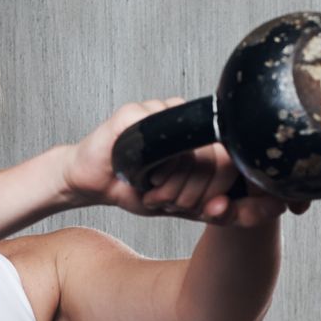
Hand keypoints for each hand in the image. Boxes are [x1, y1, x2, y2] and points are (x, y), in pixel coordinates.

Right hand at [63, 99, 243, 219]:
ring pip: (187, 151)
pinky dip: (149, 164)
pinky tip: (136, 170)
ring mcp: (160, 113)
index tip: (186, 204)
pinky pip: (157, 141)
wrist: (93, 182)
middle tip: (163, 199)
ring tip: (150, 187)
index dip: (210, 191)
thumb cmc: (133, 188)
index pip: (227, 162)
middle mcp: (182, 122)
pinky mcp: (134, 113)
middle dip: (187, 193)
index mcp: (198, 139)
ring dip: (169, 182)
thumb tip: (224, 206)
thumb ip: (205, 208)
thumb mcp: (177, 205)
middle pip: (211, 159)